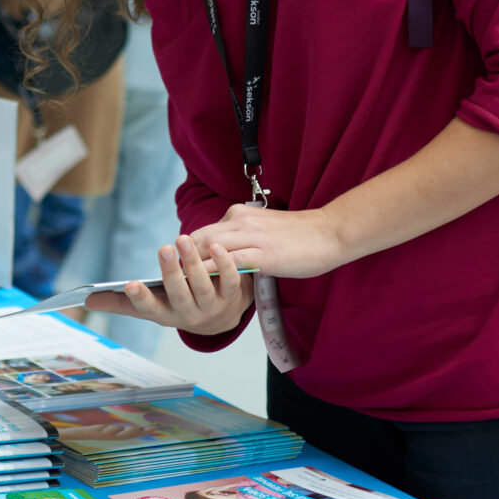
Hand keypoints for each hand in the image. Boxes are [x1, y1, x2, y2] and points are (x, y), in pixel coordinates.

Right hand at [89, 235, 249, 334]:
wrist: (221, 315)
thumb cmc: (178, 304)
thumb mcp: (152, 306)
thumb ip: (120, 302)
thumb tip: (87, 300)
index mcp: (166, 316)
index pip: (150, 310)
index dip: (140, 298)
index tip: (130, 284)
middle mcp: (189, 314)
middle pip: (179, 294)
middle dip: (171, 273)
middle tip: (163, 248)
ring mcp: (213, 305)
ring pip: (203, 285)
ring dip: (194, 262)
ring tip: (184, 240)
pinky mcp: (234, 294)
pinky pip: (230, 279)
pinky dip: (224, 263)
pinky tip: (216, 245)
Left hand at [190, 202, 352, 280]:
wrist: (328, 233)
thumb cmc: (299, 236)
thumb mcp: (263, 230)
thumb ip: (242, 238)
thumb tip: (223, 254)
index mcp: (239, 215)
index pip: (203, 232)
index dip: (187, 251)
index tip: (178, 267)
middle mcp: (240, 221)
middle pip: (198, 239)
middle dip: (182, 259)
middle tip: (170, 279)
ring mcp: (251, 237)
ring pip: (209, 248)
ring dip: (192, 266)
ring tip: (179, 284)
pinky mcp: (263, 254)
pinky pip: (230, 262)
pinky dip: (213, 271)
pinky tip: (204, 284)